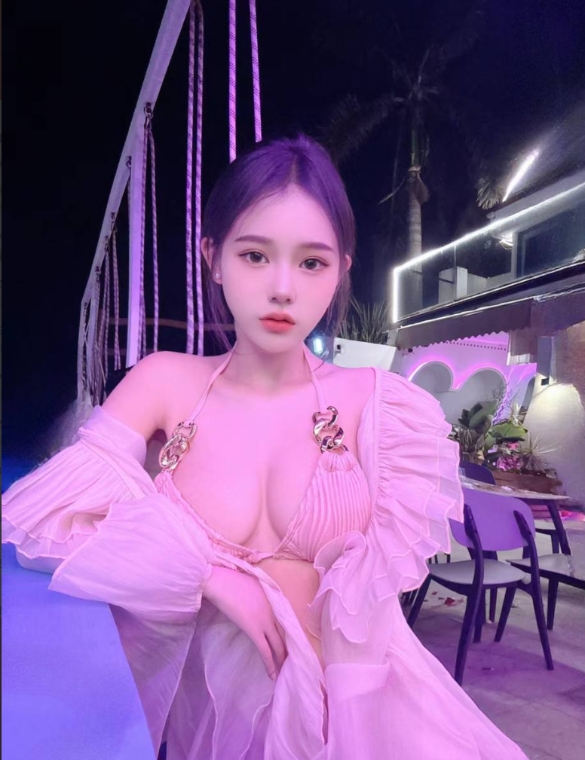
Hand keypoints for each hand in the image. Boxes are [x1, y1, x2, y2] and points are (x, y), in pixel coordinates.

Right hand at [203, 565, 286, 679]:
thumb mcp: (252, 584)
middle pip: (285, 635)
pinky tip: (272, 675)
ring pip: (278, 645)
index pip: (286, 621)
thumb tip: (259, 606)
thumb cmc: (231, 580)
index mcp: (273, 598)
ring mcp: (265, 620)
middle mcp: (273, 610)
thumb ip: (260, 596)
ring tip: (283, 672)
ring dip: (281, 660)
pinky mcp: (254, 629)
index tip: (289, 645)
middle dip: (288, 650)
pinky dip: (270, 664)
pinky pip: (265, 650)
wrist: (219, 581)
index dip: (288, 635)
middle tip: (289, 663)